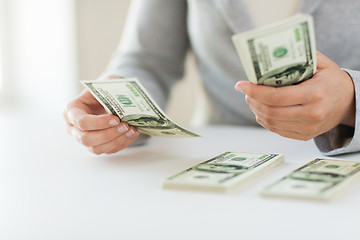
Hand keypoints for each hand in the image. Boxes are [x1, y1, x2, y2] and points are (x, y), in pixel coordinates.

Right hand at [62, 90, 138, 153]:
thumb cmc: (103, 90)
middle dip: (108, 134)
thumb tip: (124, 106)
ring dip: (116, 141)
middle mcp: (73, 127)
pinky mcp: (97, 146)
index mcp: (71, 110)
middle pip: (86, 139)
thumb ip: (109, 96)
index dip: (99, 123)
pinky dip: (122, 143)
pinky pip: (108, 150)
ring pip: (97, 149)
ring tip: (131, 131)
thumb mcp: (104, 87)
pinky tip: (131, 134)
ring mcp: (84, 138)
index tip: (116, 119)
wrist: (108, 95)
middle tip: (125, 126)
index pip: (81, 122)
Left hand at [235, 51, 354, 140]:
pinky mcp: (305, 135)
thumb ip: (300, 57)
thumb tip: (272, 53)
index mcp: (314, 94)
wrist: (350, 103)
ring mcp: (308, 128)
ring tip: (252, 99)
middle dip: (253, 100)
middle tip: (246, 91)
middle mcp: (311, 114)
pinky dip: (265, 120)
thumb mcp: (322, 64)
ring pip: (271, 122)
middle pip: (270, 111)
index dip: (254, 91)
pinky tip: (262, 111)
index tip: (241, 85)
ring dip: (256, 110)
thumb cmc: (333, 81)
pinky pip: (278, 130)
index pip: (275, 96)